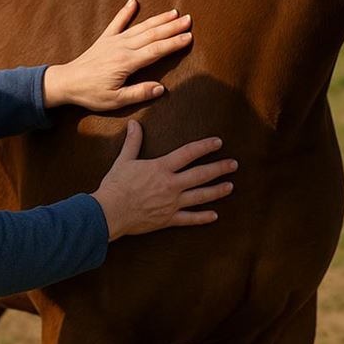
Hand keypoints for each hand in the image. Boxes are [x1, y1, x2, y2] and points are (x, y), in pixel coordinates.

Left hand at [43, 0, 192, 111]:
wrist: (66, 82)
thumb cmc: (91, 93)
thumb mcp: (116, 100)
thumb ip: (139, 93)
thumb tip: (161, 88)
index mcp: (127, 63)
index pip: (156, 50)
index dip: (174, 43)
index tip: (189, 37)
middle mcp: (122, 47)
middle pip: (152, 35)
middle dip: (172, 27)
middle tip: (189, 19)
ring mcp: (113, 41)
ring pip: (140, 27)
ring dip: (158, 19)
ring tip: (174, 12)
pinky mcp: (104, 39)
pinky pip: (117, 22)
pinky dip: (126, 11)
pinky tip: (133, 1)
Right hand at [92, 120, 236, 240]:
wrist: (109, 212)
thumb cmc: (116, 185)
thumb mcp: (124, 160)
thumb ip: (133, 142)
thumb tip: (133, 124)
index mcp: (161, 168)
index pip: (189, 153)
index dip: (205, 147)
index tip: (218, 142)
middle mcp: (171, 185)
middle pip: (201, 174)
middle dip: (219, 168)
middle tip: (234, 164)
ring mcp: (171, 203)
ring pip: (200, 196)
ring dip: (217, 191)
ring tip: (230, 186)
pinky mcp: (168, 219)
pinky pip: (189, 219)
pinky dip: (202, 218)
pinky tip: (215, 215)